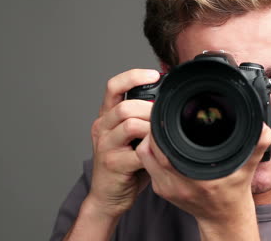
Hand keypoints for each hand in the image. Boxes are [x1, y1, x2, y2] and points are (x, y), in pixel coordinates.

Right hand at [86, 69, 160, 218]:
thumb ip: (143, 120)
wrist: (108, 196)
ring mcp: (105, 145)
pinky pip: (136, 151)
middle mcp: (102, 127)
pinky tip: (159, 152)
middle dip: (149, 108)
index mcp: (106, 117)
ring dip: (150, 127)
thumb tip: (168, 102)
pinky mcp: (112, 163)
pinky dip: (152, 149)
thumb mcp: (131, 138)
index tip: (155, 74)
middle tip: (164, 117)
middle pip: (124, 106)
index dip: (133, 76)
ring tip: (160, 135)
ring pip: (129, 123)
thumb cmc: (125, 165)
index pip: (113, 86)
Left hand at [136, 123, 270, 239]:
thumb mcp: (247, 168)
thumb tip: (262, 128)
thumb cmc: (233, 191)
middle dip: (152, 132)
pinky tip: (160, 143)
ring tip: (159, 128)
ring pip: (144, 158)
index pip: (164, 151)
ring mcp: (167, 188)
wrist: (223, 215)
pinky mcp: (161, 189)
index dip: (160, 131)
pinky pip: (147, 166)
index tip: (164, 117)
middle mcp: (177, 185)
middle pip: (149, 152)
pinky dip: (150, 153)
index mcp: (197, 180)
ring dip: (148, 142)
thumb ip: (256, 146)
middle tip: (160, 118)